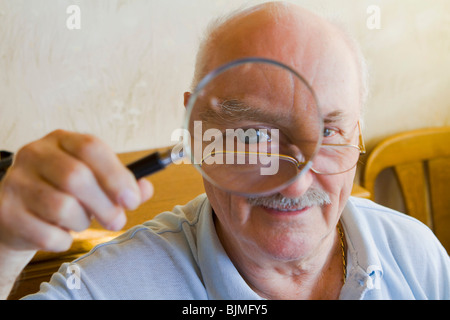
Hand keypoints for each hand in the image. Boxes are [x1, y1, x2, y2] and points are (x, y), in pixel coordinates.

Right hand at [0, 130, 152, 252]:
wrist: (19, 214)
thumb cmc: (64, 192)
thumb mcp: (94, 181)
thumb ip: (122, 183)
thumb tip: (145, 188)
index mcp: (61, 140)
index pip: (91, 148)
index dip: (116, 175)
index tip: (132, 199)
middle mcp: (35, 154)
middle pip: (76, 177)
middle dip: (105, 205)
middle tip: (117, 221)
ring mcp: (16, 182)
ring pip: (62, 207)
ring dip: (82, 222)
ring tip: (81, 222)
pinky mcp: (6, 212)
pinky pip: (47, 235)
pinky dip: (63, 240)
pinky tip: (61, 232)